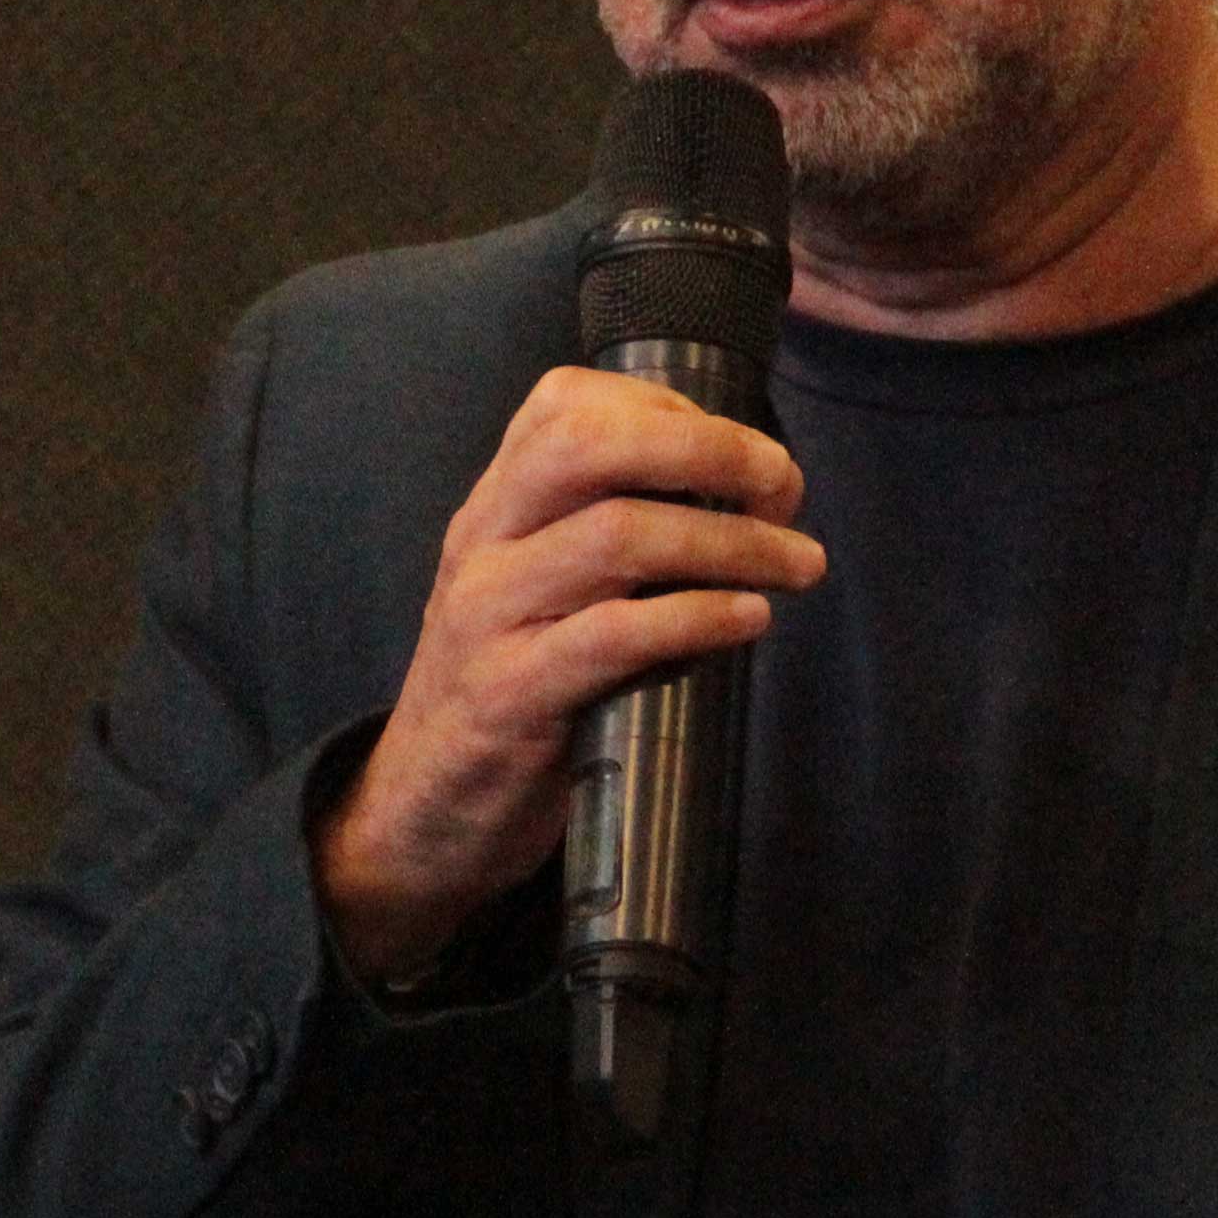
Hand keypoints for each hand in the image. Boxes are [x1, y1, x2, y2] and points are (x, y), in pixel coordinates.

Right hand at [312, 365, 818, 987]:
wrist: (418, 814)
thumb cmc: (509, 692)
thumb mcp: (537, 593)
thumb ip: (604, 540)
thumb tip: (746, 507)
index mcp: (494, 505)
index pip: (567, 403)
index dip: (670, 408)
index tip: (743, 454)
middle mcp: (483, 542)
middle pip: (592, 445)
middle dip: (708, 450)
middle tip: (785, 487)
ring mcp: (489, 616)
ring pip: (617, 535)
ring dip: (732, 543)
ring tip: (799, 565)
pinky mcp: (509, 696)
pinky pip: (613, 635)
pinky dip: (697, 617)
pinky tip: (750, 620)